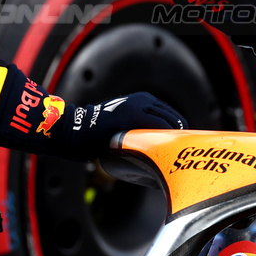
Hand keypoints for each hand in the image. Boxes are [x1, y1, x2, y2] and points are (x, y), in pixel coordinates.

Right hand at [58, 92, 185, 157]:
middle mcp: (143, 100)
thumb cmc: (98, 133)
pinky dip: (166, 139)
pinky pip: (160, 127)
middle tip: (179, 154)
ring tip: (173, 155)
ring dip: (175, 139)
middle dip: (179, 136)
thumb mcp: (124, 123)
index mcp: (143, 99)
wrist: (76, 129)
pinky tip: (166, 151)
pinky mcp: (135, 115)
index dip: (177, 131)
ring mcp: (139, 106)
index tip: (178, 146)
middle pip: (175, 119)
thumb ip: (140, 128)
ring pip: (171, 123)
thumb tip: (159, 142)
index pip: (171, 115)